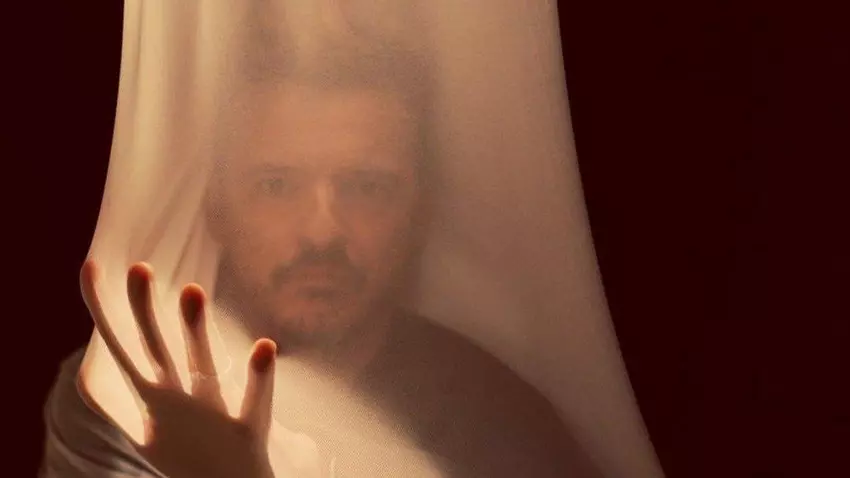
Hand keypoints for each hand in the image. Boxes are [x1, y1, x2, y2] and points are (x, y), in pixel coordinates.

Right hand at [81, 259, 276, 477]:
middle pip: (156, 349)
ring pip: (201, 367)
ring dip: (195, 331)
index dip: (104, 308)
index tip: (91, 265)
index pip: (121, 345)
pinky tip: (266, 345)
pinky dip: (260, 376)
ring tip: (193, 290)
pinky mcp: (248, 432)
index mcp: (154, 397)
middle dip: (145, 311)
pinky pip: (255, 400)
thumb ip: (116, 406)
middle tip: (139, 268)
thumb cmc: (186, 461)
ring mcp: (212, 415)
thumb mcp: (144, 434)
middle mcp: (178, 401)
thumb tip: (81, 379)